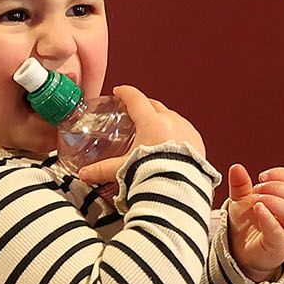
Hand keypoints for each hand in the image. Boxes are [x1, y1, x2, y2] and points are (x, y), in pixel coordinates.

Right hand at [75, 85, 207, 184]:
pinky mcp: (199, 143)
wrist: (181, 191)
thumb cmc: (155, 176)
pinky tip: (172, 141)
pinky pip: (186, 130)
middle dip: (144, 105)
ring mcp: (187, 131)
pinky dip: (177, 131)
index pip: (135, 98)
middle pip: (155, 105)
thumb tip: (84, 174)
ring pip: (172, 116)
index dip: (125, 93)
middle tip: (135, 110)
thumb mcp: (124, 169)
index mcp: (151, 122)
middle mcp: (171, 122)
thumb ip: (103, 170)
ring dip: (162, 118)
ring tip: (154, 127)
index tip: (119, 92)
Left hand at [225, 164, 283, 278]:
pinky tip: (259, 210)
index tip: (261, 176)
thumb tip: (236, 167)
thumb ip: (240, 185)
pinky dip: (269, 218)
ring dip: (273, 201)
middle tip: (256, 189)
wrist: (243, 253)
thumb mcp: (241, 201)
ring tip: (255, 200)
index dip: (279, 175)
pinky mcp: (281, 245)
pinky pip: (279, 231)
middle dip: (275, 187)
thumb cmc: (248, 226)